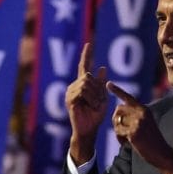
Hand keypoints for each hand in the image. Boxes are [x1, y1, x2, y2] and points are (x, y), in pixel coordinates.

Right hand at [65, 43, 108, 163]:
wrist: (89, 129)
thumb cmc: (96, 115)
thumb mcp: (102, 97)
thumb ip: (101, 84)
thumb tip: (102, 68)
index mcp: (83, 84)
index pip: (84, 66)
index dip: (87, 55)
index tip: (89, 44)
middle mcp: (75, 86)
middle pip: (88, 76)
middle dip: (97, 88)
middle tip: (99, 101)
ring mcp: (70, 92)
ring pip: (86, 83)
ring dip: (95, 95)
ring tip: (94, 105)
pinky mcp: (69, 99)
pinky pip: (82, 91)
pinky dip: (90, 99)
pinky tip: (90, 106)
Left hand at [107, 82, 172, 173]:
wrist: (161, 153)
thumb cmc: (152, 140)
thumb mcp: (146, 122)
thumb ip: (135, 115)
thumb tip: (118, 110)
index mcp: (144, 109)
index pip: (128, 97)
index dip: (117, 90)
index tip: (108, 84)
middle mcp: (141, 113)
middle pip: (118, 109)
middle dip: (115, 119)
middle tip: (120, 130)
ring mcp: (137, 122)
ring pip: (117, 121)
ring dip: (118, 131)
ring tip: (126, 138)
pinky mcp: (133, 132)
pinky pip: (118, 132)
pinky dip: (120, 138)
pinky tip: (127, 143)